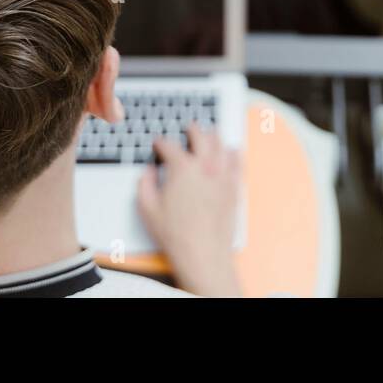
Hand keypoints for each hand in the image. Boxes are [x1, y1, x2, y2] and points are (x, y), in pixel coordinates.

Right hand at [137, 125, 241, 296]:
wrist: (203, 254)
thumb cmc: (176, 234)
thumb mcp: (147, 209)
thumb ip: (144, 184)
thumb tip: (148, 173)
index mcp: (182, 168)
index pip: (170, 146)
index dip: (162, 143)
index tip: (158, 143)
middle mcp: (205, 167)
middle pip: (201, 136)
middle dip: (192, 130)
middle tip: (189, 127)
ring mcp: (222, 175)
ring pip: (221, 145)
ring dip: (213, 136)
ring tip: (209, 134)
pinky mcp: (234, 187)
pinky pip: (237, 162)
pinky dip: (233, 153)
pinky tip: (231, 151)